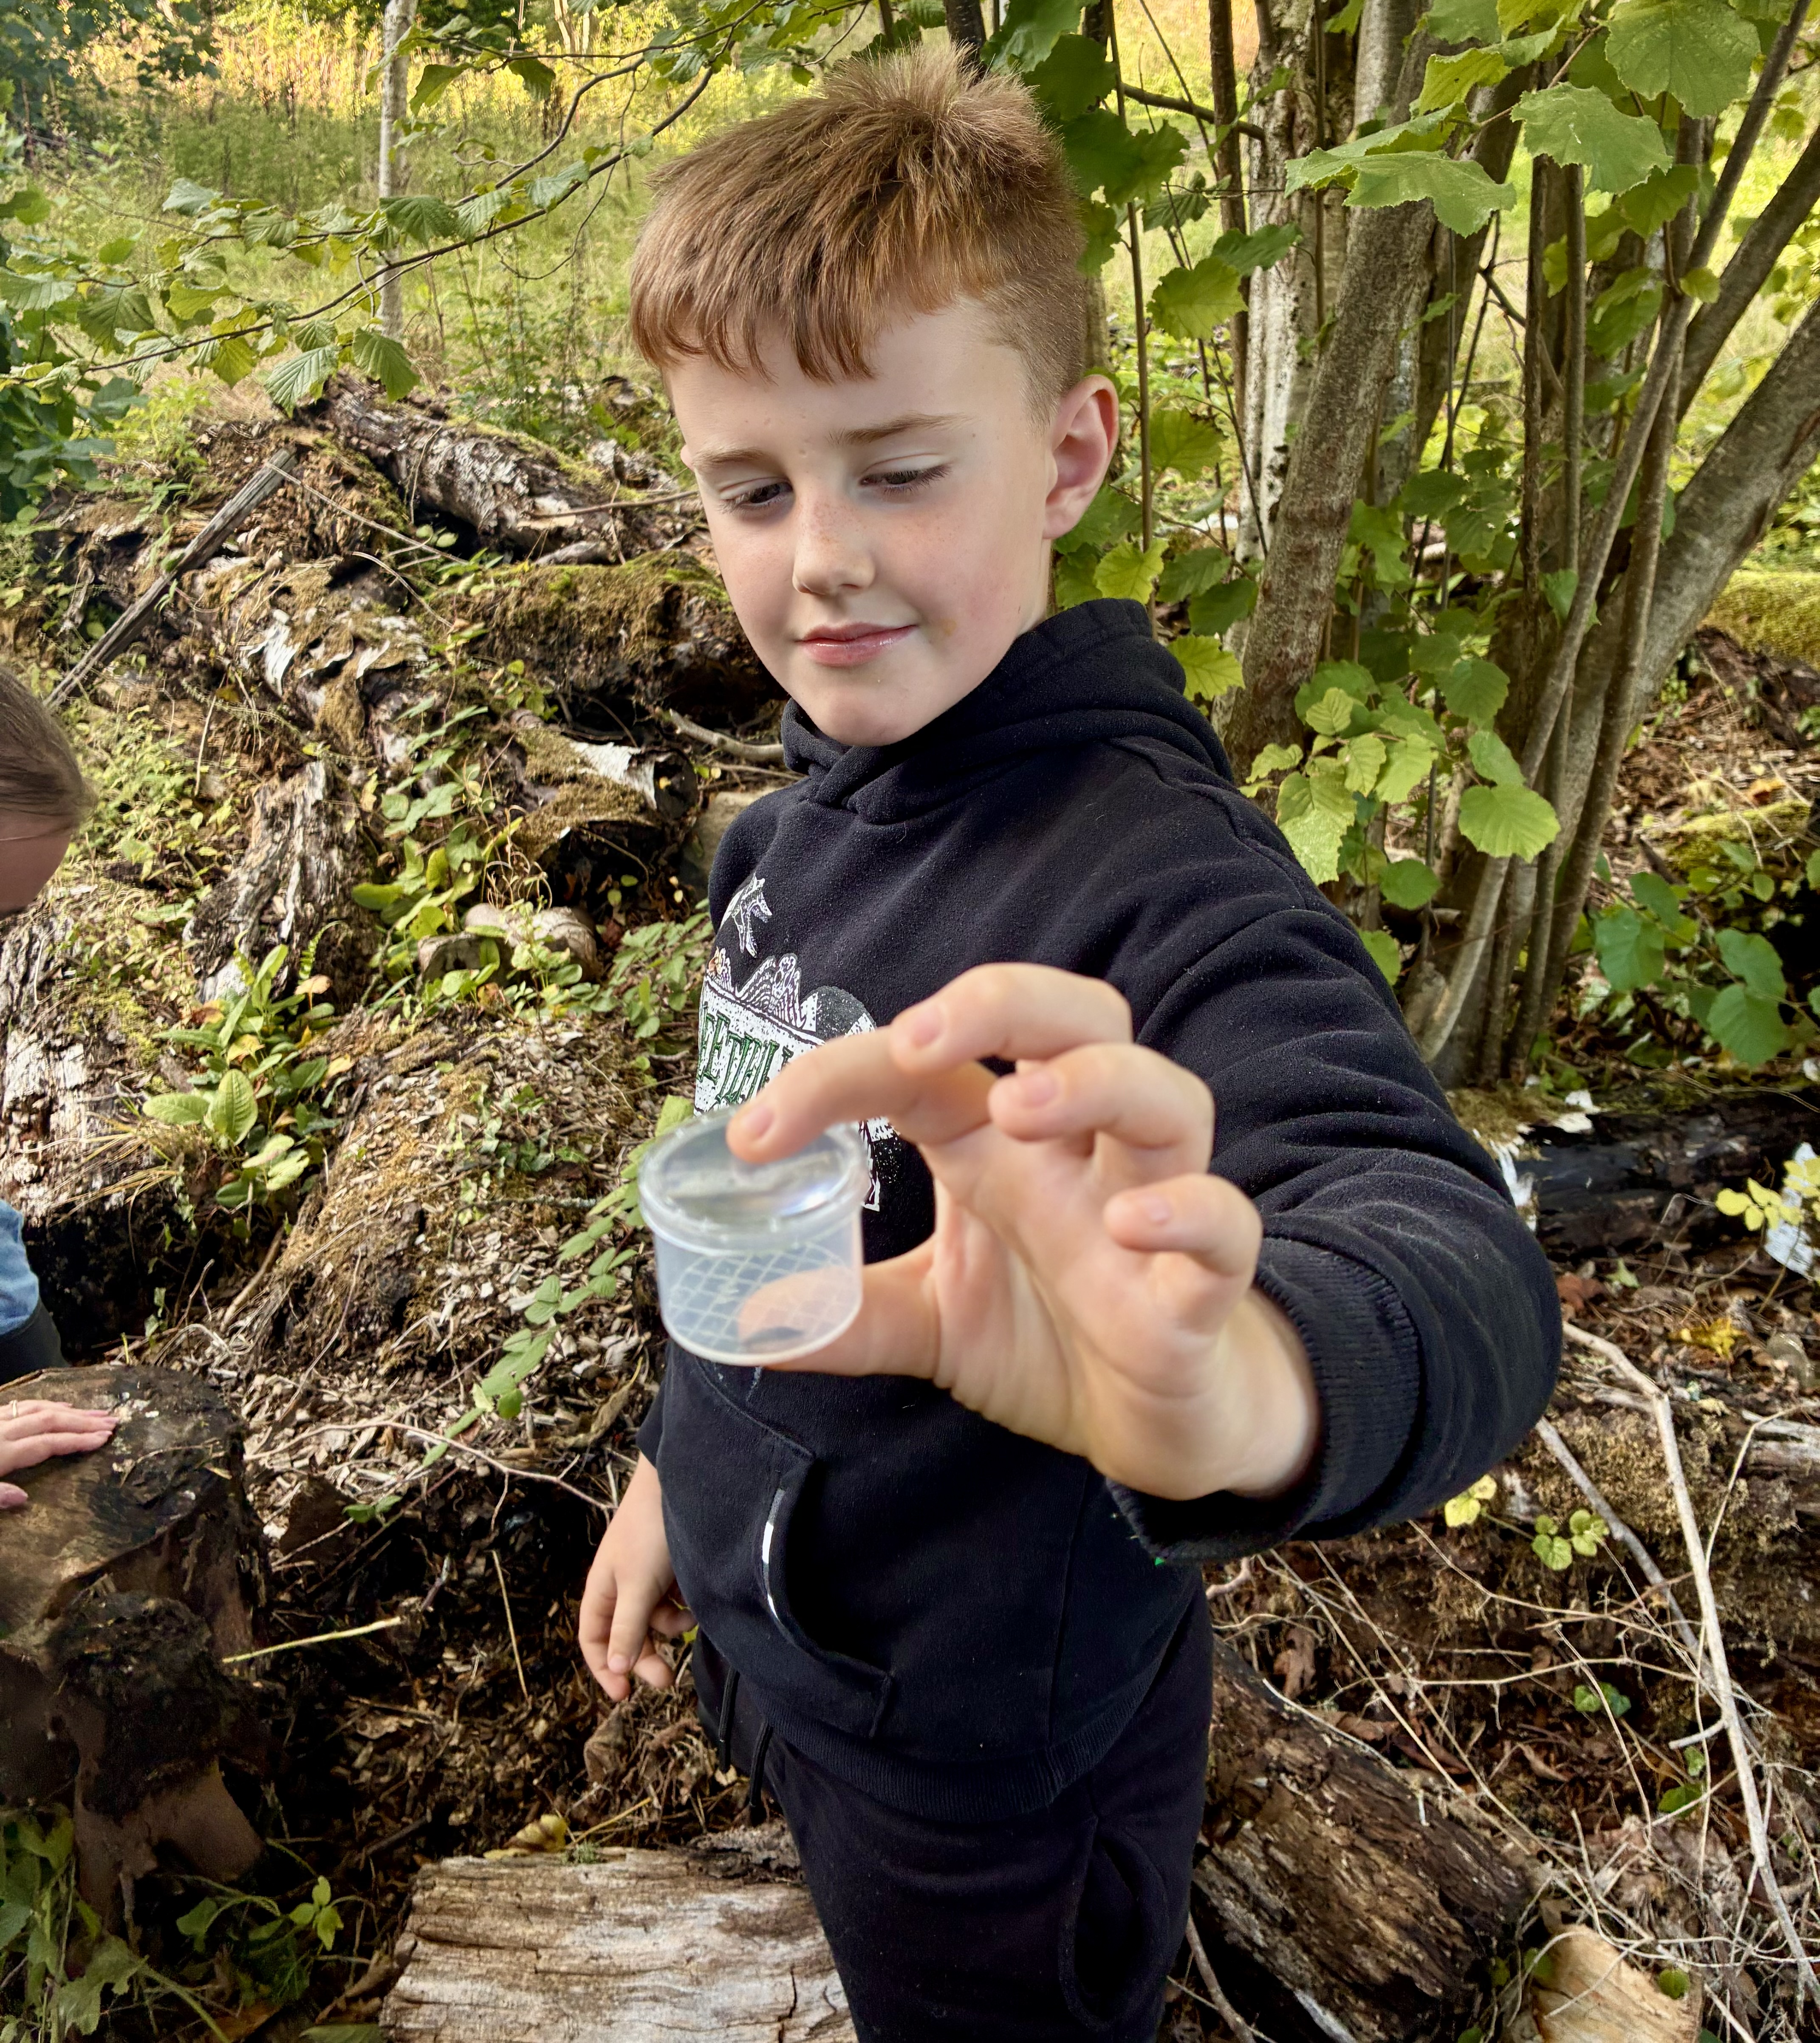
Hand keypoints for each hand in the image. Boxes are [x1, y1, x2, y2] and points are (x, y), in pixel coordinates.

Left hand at [0, 1397, 118, 1508]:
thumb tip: (24, 1498)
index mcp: (3, 1453)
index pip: (48, 1443)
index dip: (78, 1440)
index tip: (105, 1438)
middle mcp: (4, 1431)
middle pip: (50, 1421)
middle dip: (84, 1422)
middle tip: (112, 1422)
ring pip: (40, 1408)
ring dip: (71, 1411)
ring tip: (96, 1413)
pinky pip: (24, 1404)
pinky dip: (47, 1403)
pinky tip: (62, 1405)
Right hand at [578, 1454, 693, 1702]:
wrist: (681, 1485)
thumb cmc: (650, 1534)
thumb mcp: (637, 1587)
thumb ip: (627, 1629)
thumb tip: (616, 1669)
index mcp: (602, 1590)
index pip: (593, 1640)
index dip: (604, 1669)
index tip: (625, 1695)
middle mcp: (621, 1587)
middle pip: (627, 1636)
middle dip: (646, 1658)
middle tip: (667, 1680)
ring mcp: (647, 1578)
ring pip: (656, 1621)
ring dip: (671, 1626)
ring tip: (690, 1613)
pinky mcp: (671, 1570)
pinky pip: (674, 1602)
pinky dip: (684, 1605)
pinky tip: (695, 1595)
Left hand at [730, 965, 1319, 1502]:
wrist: (1156, 1427)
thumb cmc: (1049, 1342)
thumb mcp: (930, 1324)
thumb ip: (849, 1315)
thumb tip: (751, 1320)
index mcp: (1003, 1147)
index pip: (929, 1065)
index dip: (836, 1076)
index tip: (750, 1135)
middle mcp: (1081, 1156)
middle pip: (1079, 1017)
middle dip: (1004, 1002)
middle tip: (919, 1040)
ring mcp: (1151, 1208)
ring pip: (1166, 1096)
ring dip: (1096, 1083)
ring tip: (1020, 1105)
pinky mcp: (1205, 1287)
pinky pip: (1228, 1225)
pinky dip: (1189, 1211)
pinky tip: (1132, 1224)